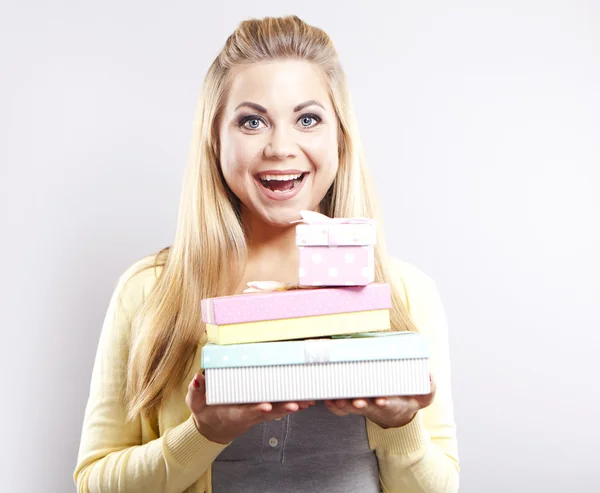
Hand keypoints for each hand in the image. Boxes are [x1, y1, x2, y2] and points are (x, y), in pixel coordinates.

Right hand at [186, 372, 314, 443]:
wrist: (212, 427)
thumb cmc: (205, 411)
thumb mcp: (195, 402)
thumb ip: (196, 391)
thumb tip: (197, 379)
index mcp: (232, 413)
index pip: (246, 411)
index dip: (256, 409)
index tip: (265, 406)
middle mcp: (248, 415)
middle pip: (267, 413)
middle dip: (282, 409)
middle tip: (296, 404)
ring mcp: (256, 414)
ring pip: (276, 411)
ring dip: (291, 407)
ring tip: (306, 402)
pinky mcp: (262, 411)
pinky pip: (278, 408)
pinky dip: (291, 405)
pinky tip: (304, 402)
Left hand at [324, 375, 436, 428]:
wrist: (398, 412)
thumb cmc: (410, 399)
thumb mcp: (425, 396)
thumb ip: (429, 388)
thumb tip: (429, 376)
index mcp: (394, 403)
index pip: (389, 403)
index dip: (385, 402)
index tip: (381, 400)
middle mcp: (377, 406)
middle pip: (366, 407)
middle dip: (360, 405)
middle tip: (355, 401)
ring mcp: (364, 406)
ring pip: (351, 408)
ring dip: (343, 405)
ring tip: (335, 399)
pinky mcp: (354, 403)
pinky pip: (341, 409)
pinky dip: (334, 407)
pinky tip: (326, 400)